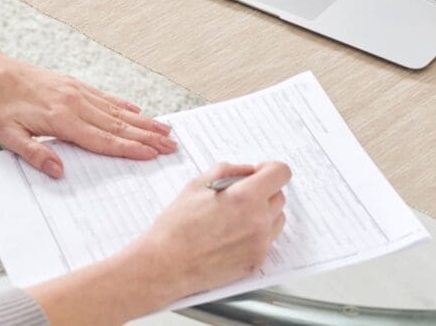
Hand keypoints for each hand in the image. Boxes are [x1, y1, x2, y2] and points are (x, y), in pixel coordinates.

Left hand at [0, 48, 176, 178]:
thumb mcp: (7, 136)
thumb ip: (35, 154)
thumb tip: (59, 171)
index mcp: (61, 119)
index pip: (103, 139)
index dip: (130, 148)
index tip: (151, 154)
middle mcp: (74, 103)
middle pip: (118, 125)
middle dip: (147, 136)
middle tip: (170, 144)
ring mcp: (76, 91)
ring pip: (116, 111)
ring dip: (142, 122)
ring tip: (164, 129)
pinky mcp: (73, 84)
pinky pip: (104, 97)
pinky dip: (123, 105)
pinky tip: (136, 111)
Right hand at [27, 161, 291, 323]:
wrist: (155, 268)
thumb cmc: (166, 226)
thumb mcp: (193, 185)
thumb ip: (223, 171)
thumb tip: (242, 168)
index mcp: (244, 196)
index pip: (280, 170)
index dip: (271, 167)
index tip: (262, 169)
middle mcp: (257, 221)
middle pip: (279, 195)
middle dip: (260, 190)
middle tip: (233, 192)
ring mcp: (256, 246)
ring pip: (273, 219)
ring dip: (257, 212)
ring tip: (223, 216)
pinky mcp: (250, 265)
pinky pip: (262, 241)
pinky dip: (250, 235)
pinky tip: (221, 235)